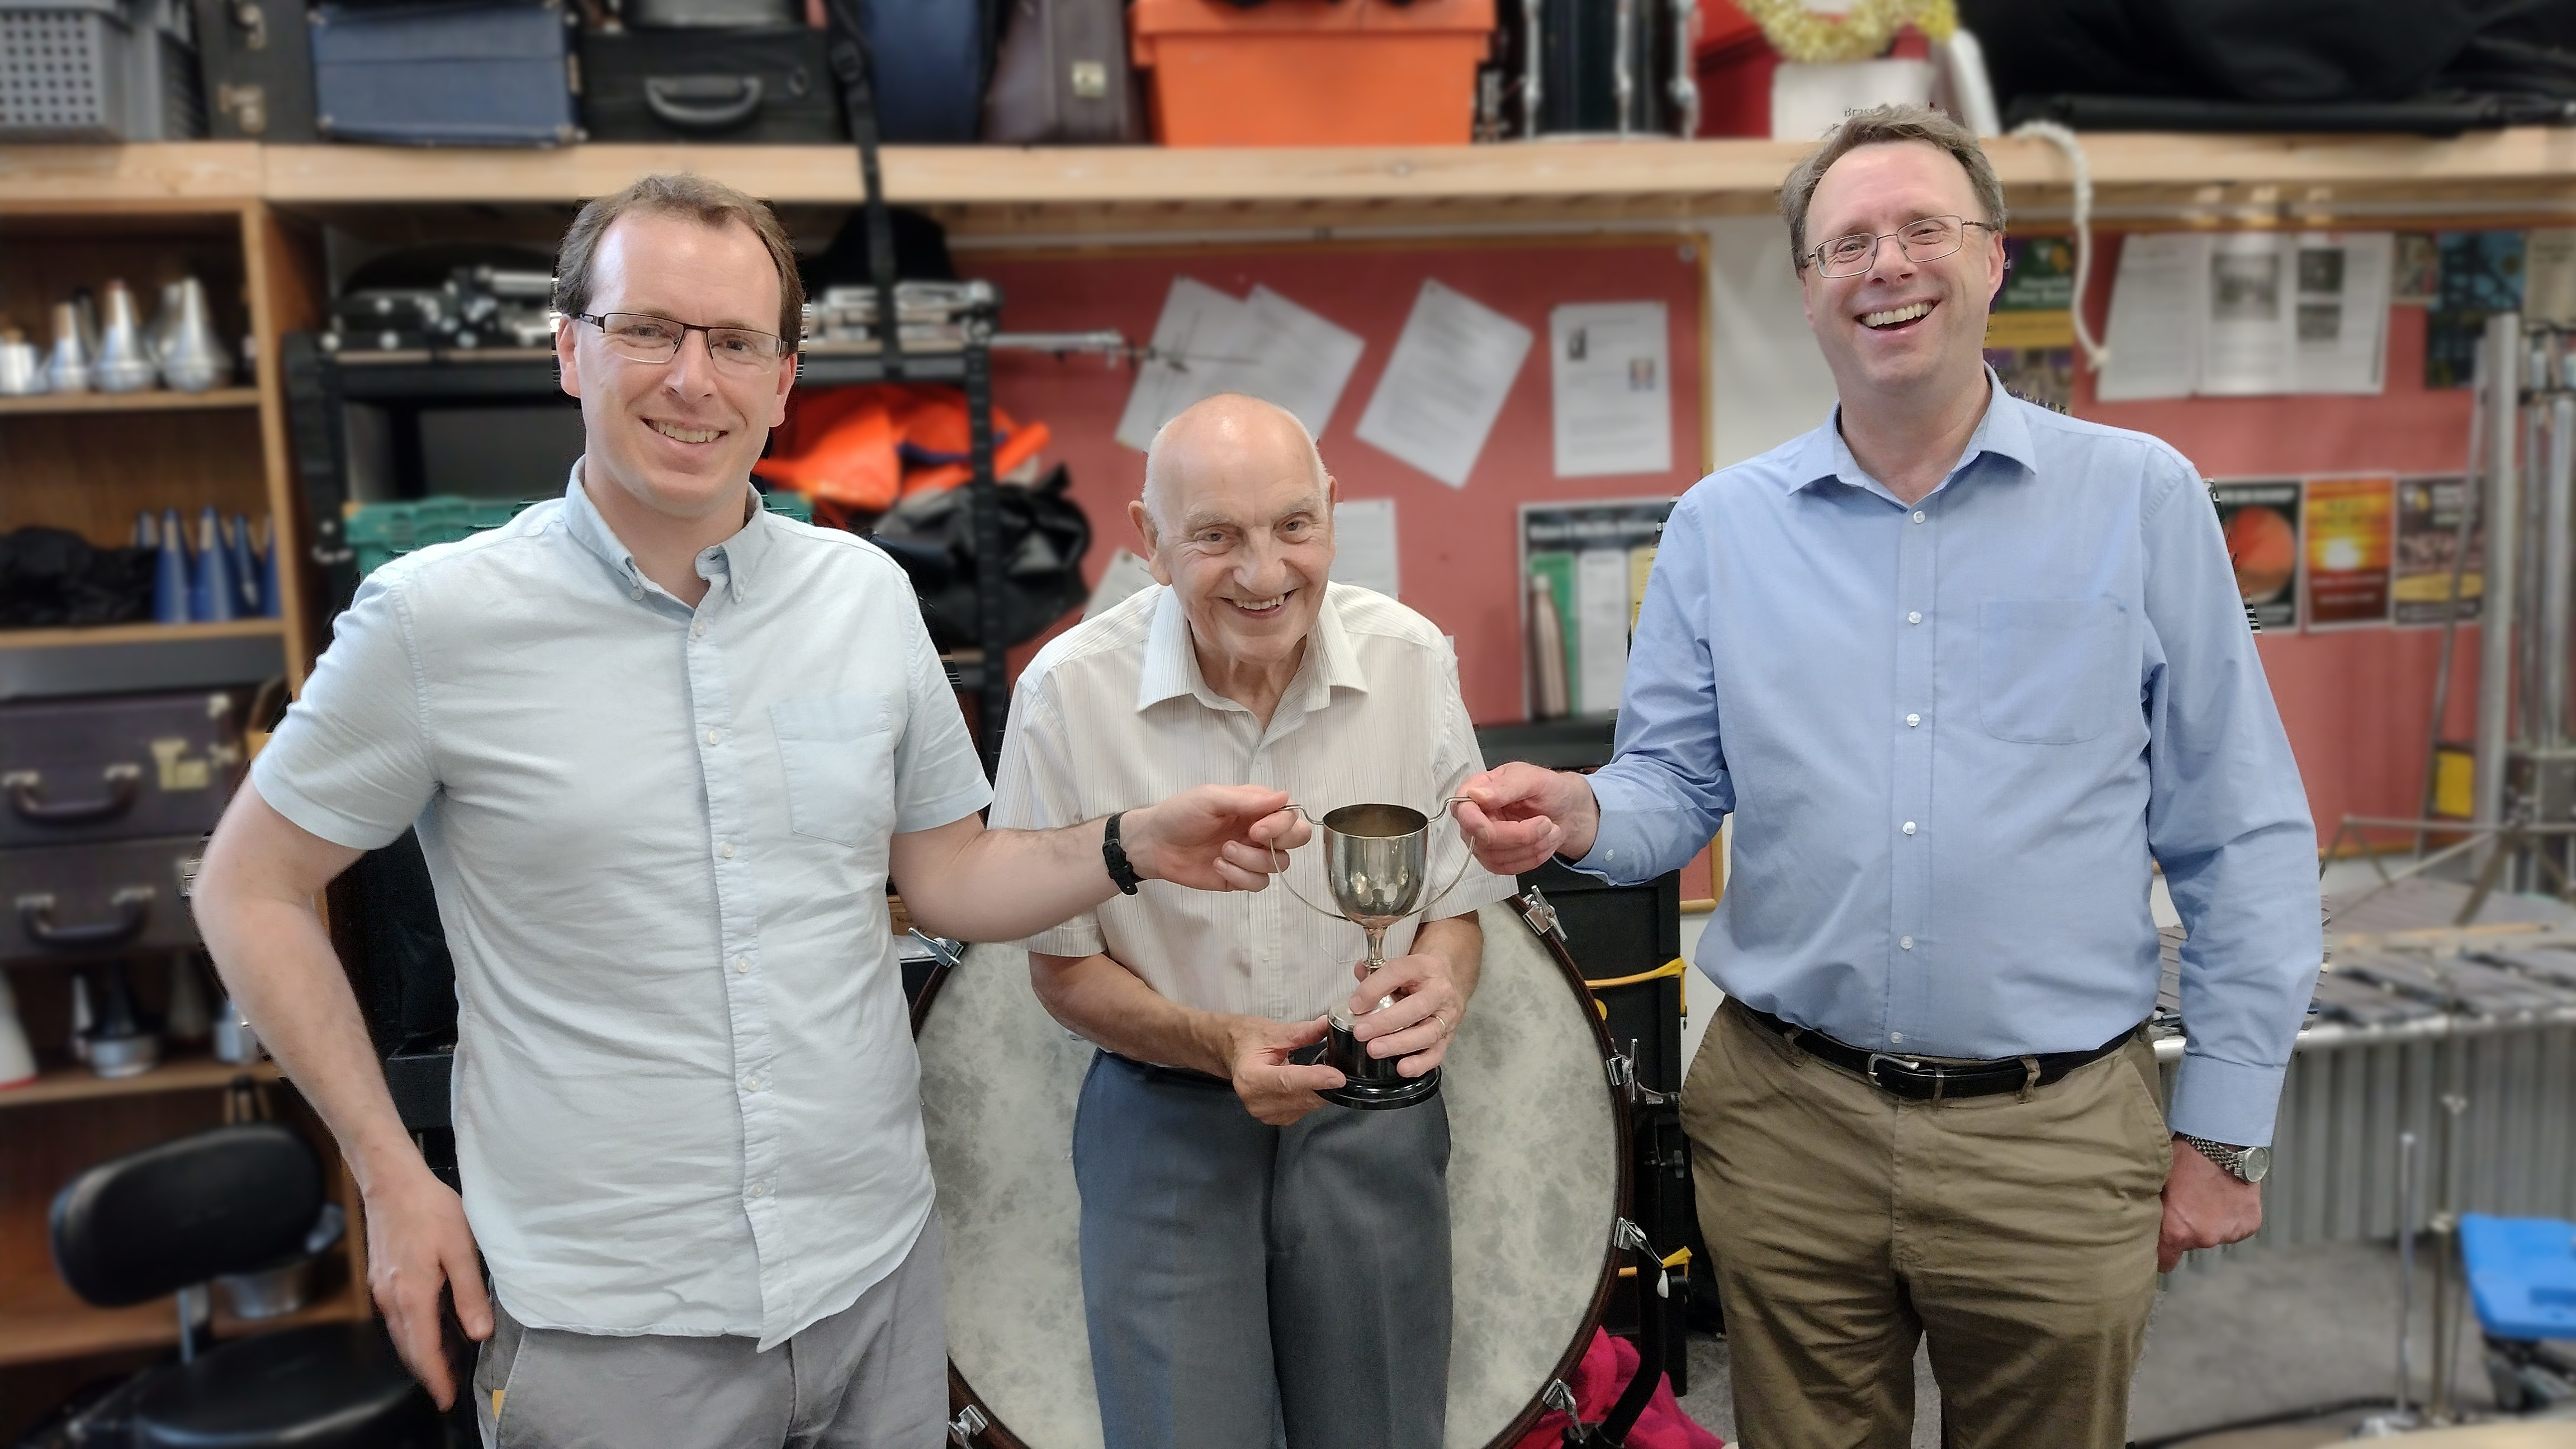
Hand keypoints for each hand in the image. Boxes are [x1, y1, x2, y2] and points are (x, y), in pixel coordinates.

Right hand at [360, 1160, 490, 1409]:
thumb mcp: (461, 1250)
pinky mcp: (381, 1280)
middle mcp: (391, 1299)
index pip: (423, 1351)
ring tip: (446, 1363)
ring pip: (401, 1335)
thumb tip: (479, 1333)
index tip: (447, 1397)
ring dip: (421, 1353)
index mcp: (412, 1296)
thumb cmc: (430, 1210)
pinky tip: (432, 1329)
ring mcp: (382, 1290)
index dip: (436, 1378)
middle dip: (429, 1371)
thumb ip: (470, 1294)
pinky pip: (397, 1317)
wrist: (392, 1183)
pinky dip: (414, 1332)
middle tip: (449, 1387)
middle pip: (409, 1349)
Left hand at [1125, 787, 1310, 891]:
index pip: (1290, 816)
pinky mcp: (1240, 878)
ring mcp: (1251, 856)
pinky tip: (1218, 866)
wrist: (1154, 845)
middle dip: (1280, 842)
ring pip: (1278, 865)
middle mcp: (1259, 831)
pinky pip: (1258, 883)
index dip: (1281, 824)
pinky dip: (1240, 876)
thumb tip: (1285, 796)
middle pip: (1297, 840)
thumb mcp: (1211, 798)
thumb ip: (1248, 799)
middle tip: (1251, 838)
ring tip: (1222, 852)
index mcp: (1256, 808)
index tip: (1256, 828)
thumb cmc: (1180, 814)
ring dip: (1250, 860)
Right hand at [1227, 1015, 1344, 1125]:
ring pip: (1305, 1106)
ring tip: (1321, 1073)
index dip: (1315, 1080)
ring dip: (1319, 1092)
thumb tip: (1327, 1025)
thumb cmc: (1249, 1039)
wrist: (1232, 1052)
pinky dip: (1311, 1098)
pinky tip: (1309, 1084)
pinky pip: (1302, 1111)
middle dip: (1323, 1084)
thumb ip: (1302, 1032)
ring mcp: (1263, 1113)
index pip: (1287, 1081)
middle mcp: (1255, 1100)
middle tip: (1338, 1068)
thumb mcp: (1273, 1031)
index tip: (1338, 1077)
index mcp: (1250, 1076)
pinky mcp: (1273, 1119)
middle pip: (1299, 1097)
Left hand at [1346, 951, 1464, 1076]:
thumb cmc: (1421, 975)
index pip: (1399, 972)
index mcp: (1425, 967)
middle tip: (1362, 1032)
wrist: (1450, 979)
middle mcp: (1440, 992)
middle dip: (1386, 1022)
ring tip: (1375, 1049)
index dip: (1374, 988)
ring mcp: (1447, 1016)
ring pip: (1428, 1033)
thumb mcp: (1401, 966)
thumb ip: (1377, 971)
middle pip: (1417, 1007)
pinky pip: (1437, 1053)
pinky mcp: (1449, 1036)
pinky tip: (1402, 1067)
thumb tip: (1359, 971)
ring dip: (1399, 1044)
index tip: (1355, 1004)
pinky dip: (1420, 1063)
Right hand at [1452, 763, 1598, 875]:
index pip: (1462, 811)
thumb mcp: (1532, 779)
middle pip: (1481, 839)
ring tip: (1550, 830)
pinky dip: (1532, 858)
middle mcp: (1475, 816)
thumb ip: (1505, 787)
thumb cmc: (1548, 789)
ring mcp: (1483, 840)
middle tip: (1547, 823)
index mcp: (1477, 789)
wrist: (1565, 810)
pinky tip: (1544, 842)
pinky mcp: (1495, 859)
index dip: (1473, 823)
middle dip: (1520, 836)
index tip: (1490, 829)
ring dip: (1531, 847)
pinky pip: (1507, 869)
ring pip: (1496, 858)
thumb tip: (1475, 795)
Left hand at [2158, 1139, 2262, 1270]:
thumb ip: (2153, 1213)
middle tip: (2187, 1203)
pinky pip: (2235, 1226)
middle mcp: (2205, 1238)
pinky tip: (2226, 1196)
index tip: (2161, 1246)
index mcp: (2178, 1232)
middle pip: (2191, 1242)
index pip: (2165, 1261)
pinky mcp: (2250, 1224)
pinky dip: (2230, 1216)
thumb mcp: (2158, 1186)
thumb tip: (2142, 1228)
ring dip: (2210, 1221)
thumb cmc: (2183, 1160)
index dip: (2161, 1255)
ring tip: (2207, 1195)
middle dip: (2187, 1228)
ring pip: (2215, 1233)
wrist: (2222, 1143)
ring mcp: (2230, 1233)